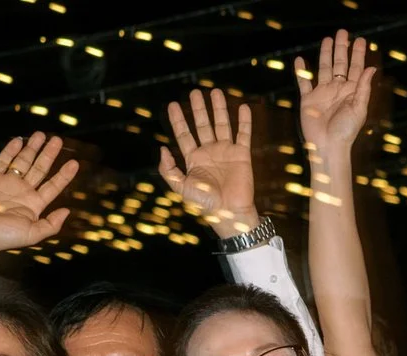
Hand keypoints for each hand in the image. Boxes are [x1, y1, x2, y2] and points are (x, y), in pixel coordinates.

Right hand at [0, 134, 76, 271]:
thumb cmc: (5, 237)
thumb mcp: (33, 234)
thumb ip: (51, 224)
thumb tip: (67, 211)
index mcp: (34, 204)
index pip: (53, 186)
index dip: (64, 175)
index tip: (75, 163)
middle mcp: (23, 192)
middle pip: (40, 169)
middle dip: (49, 154)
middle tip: (57, 140)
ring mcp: (7, 184)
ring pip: (23, 161)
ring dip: (32, 148)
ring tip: (41, 135)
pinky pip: (2, 161)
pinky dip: (10, 151)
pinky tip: (19, 140)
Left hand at [160, 88, 257, 233]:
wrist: (230, 213)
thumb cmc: (205, 203)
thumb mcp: (181, 187)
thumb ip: (169, 169)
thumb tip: (162, 148)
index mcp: (194, 159)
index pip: (184, 135)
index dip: (178, 120)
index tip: (173, 104)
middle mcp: (209, 152)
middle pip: (202, 125)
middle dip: (198, 109)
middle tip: (195, 92)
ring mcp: (226, 152)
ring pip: (221, 125)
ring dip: (218, 109)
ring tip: (215, 92)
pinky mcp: (242, 155)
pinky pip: (243, 134)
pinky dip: (244, 121)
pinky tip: (242, 107)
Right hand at [296, 31, 375, 172]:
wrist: (328, 146)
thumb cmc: (346, 132)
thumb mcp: (359, 109)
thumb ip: (363, 88)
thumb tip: (371, 68)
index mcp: (351, 92)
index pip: (356, 68)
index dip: (358, 54)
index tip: (360, 40)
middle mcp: (337, 90)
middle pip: (340, 64)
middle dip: (341, 48)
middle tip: (343, 32)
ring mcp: (322, 93)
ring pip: (323, 68)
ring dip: (325, 54)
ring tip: (327, 39)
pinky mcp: (308, 99)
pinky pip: (303, 82)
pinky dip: (301, 71)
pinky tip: (300, 60)